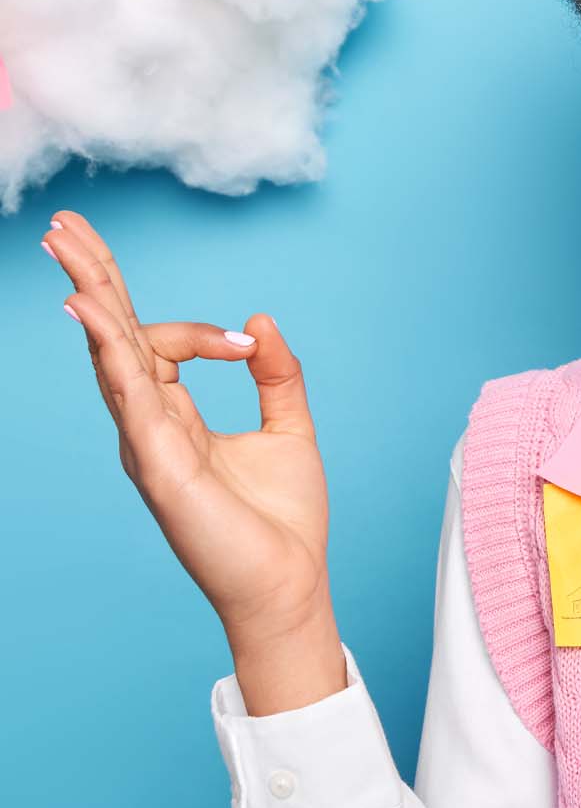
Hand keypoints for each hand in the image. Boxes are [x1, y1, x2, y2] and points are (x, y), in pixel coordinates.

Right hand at [45, 209, 333, 645]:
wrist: (289, 582)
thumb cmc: (280, 517)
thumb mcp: (289, 425)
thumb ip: (277, 370)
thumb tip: (260, 319)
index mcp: (175, 415)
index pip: (157, 342)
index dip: (198, 327)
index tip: (247, 341)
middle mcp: (149, 424)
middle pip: (111, 336)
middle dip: (92, 278)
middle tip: (64, 225)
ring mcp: (147, 443)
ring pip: (110, 354)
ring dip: (91, 295)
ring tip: (66, 245)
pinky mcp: (159, 464)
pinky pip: (129, 395)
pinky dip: (109, 350)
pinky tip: (89, 312)